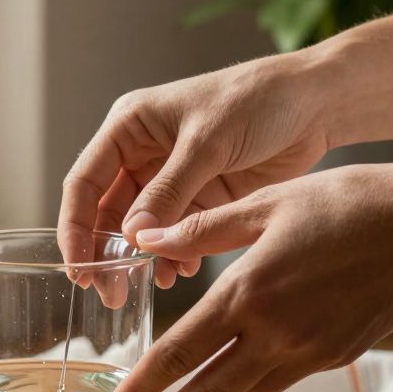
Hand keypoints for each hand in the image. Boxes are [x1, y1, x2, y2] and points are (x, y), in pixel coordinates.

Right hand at [57, 55, 330, 288]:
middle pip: (108, 212)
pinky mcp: (201, 198)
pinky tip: (185, 271)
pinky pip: (175, 235)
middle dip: (108, 253)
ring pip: (141, 230)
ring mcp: (171, 179)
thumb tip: (133, 237)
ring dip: (144, 259)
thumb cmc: (257, 99)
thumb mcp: (207, 143)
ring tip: (157, 284)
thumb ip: (168, 192)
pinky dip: (176, 256)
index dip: (76, 226)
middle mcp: (143, 154)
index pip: (85, 182)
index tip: (79, 267)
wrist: (316, 103)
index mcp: (130, 127)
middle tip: (112, 292)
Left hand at [103, 162, 392, 391]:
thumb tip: (145, 237)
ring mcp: (308, 352)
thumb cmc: (348, 202)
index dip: (142, 388)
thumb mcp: (267, 203)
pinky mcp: (335, 357)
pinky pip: (275, 384)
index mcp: (248, 292)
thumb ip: (201, 228)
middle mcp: (274, 332)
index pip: (179, 353)